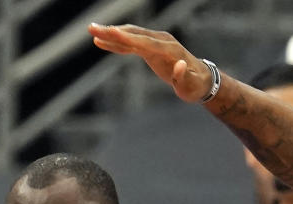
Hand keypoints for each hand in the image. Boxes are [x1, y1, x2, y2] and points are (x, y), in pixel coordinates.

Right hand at [88, 24, 213, 102]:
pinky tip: (101, 42)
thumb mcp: (191, 86)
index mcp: (170, 50)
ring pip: (130, 36)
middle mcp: (162, 41)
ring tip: (91, 31)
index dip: (128, 38)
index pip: (145, 42)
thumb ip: (184, 77)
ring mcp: (156, 43)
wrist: (201, 79)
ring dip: (111, 34)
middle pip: (134, 34)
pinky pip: (131, 45)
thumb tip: (180, 66)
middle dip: (113, 32)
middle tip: (92, 28)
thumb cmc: (195, 85)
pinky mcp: (150, 48)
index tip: (111, 33)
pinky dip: (116, 43)